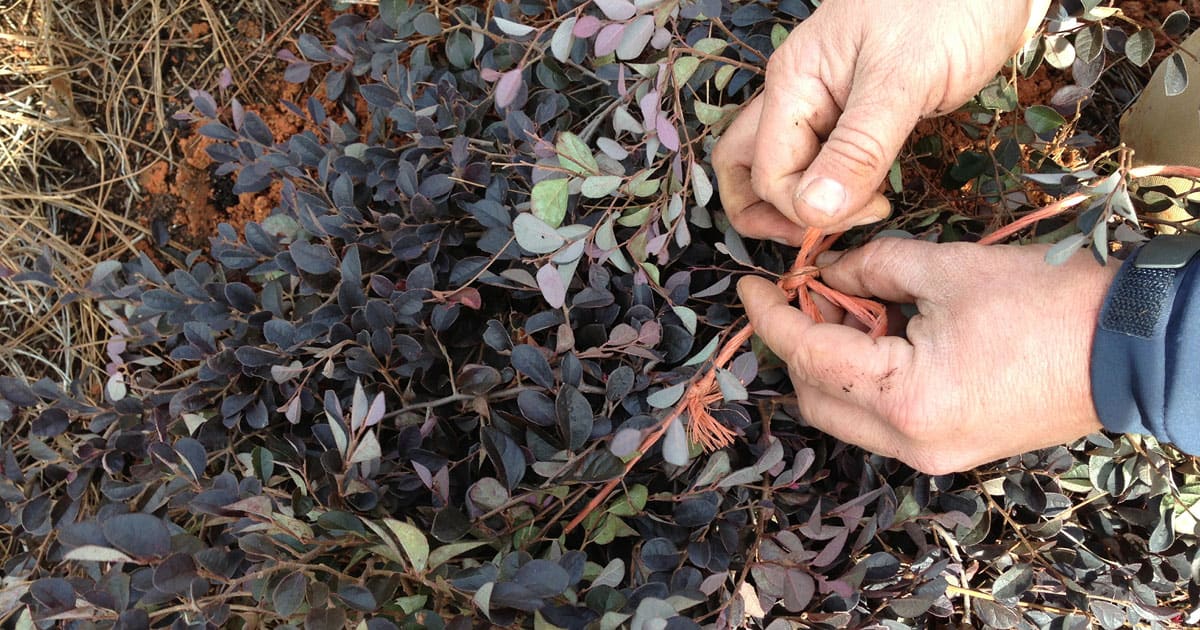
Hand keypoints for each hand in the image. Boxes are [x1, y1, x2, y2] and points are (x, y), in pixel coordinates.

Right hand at [714, 0, 1049, 241]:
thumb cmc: (950, 6)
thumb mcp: (904, 78)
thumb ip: (858, 149)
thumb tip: (814, 213)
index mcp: (793, 85)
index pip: (769, 175)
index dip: (807, 210)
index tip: (872, 209)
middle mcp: (794, 96)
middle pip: (744, 170)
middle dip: (771, 215)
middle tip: (827, 234)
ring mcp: (819, 102)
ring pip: (776, 165)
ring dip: (797, 203)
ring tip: (846, 217)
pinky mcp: (851, 109)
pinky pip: (817, 158)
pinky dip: (828, 186)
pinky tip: (865, 193)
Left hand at [737, 239, 1116, 473]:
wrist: (1128, 349)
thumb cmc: (1043, 303)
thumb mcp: (945, 268)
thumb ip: (869, 268)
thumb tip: (825, 273)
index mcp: (903, 399)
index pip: (809, 355)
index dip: (772, 317)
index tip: (750, 286)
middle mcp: (908, 444)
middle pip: (815, 397)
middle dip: (801, 343)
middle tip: (811, 291)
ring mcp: (930, 456)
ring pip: (845, 414)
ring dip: (833, 364)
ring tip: (855, 308)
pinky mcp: (950, 452)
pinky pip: (880, 420)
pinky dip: (866, 380)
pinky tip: (884, 335)